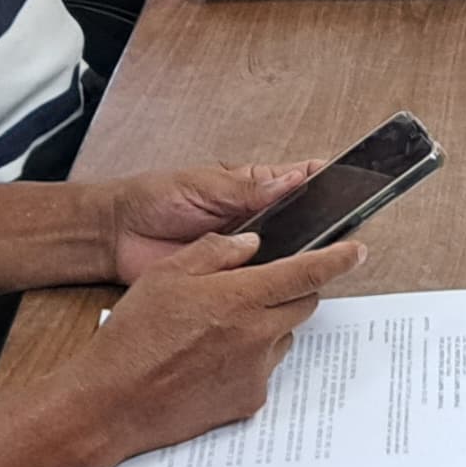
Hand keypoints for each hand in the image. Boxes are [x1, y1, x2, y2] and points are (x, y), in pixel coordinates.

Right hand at [64, 230, 364, 462]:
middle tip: (253, 290)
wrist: (112, 402)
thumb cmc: (133, 336)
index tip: (357, 251)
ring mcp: (256, 372)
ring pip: (281, 337)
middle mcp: (257, 336)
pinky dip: (248, 359)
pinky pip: (263, 370)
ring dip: (265, 327)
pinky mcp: (249, 402)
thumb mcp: (166, 275)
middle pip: (302, 304)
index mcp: (240, 298)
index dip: (337, 259)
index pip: (306, 272)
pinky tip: (208, 362)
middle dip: (290, 291)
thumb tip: (251, 246)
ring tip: (215, 331)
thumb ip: (214, 252)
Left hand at [81, 159, 321, 280]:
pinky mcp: (229, 281)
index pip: (296, 181)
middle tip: (345, 228)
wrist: (115, 237)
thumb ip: (244, 187)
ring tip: (321, 258)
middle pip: (300, 222)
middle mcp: (252, 220)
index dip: (322, 181)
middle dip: (320, 225)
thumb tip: (290, 179)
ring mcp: (243, 252)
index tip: (350, 182)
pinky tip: (287, 287)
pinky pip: (258, 284)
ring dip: (298, 258)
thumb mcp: (199, 184)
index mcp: (248, 188)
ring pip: (284, 256)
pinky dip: (272, 286)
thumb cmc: (151, 199)